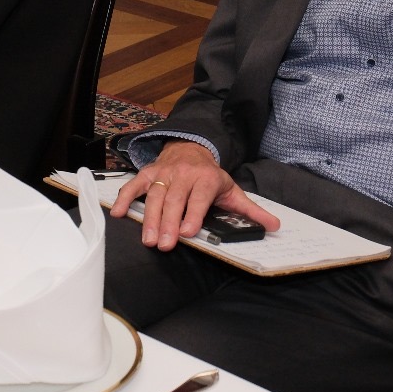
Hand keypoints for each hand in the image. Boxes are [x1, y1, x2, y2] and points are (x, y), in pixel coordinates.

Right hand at [110, 140, 279, 250]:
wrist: (192, 147)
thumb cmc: (211, 176)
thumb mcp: (232, 191)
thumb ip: (251, 211)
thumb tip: (275, 226)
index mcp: (206, 179)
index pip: (199, 197)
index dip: (193, 214)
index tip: (188, 232)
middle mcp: (184, 173)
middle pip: (175, 200)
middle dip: (169, 223)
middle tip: (164, 245)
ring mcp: (165, 172)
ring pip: (155, 195)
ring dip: (150, 218)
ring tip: (148, 239)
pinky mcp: (149, 172)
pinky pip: (135, 184)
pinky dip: (124, 197)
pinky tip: (117, 214)